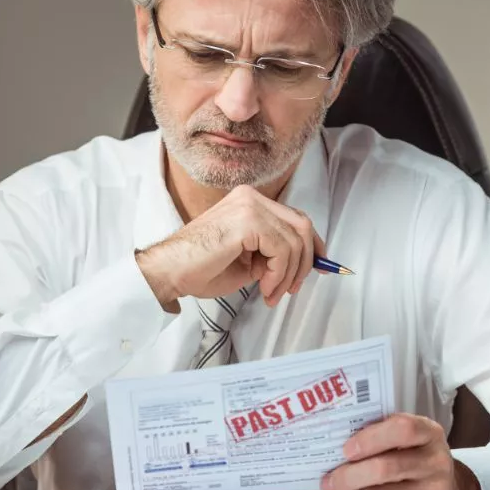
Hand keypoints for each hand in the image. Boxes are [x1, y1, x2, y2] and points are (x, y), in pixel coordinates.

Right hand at [135, 185, 325, 308]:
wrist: (170, 272)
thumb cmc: (200, 269)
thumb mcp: (248, 259)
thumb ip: (273, 254)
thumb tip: (303, 264)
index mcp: (249, 201)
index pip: (295, 218)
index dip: (312, 244)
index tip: (318, 266)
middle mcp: (251, 197)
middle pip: (302, 225)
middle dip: (305, 262)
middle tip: (291, 288)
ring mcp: (249, 206)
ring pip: (295, 240)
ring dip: (288, 274)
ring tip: (270, 292)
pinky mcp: (248, 221)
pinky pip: (283, 249)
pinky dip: (279, 273)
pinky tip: (264, 286)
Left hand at [321, 413, 483, 489]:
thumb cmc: (415, 458)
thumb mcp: (409, 440)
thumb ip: (381, 435)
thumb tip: (335, 444)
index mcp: (429, 434)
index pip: (402, 429)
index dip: (370, 438)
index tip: (346, 450)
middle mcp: (435, 463)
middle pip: (384, 469)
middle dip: (348, 477)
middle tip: (328, 483)